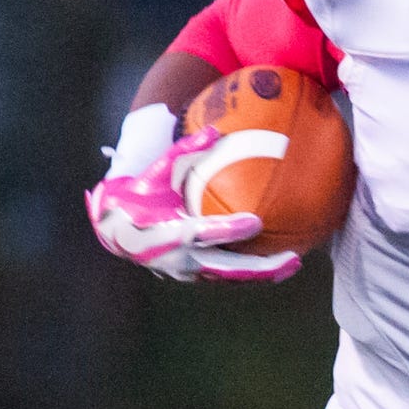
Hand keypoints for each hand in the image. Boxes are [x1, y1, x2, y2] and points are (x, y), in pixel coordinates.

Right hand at [83, 124, 299, 283]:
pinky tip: (276, 265)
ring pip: (230, 277)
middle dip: (261, 267)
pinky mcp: (192, 276)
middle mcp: (179, 258)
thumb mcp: (156, 171)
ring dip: (262, 274)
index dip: (228, 230)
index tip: (256, 222)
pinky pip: (226, 276)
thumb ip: (184, 151)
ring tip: (293, 264)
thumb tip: (215, 130)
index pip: (202, 232)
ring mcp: (186, 272)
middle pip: (226, 268)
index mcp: (168, 232)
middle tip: (292, 259)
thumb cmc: (138, 196)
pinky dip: (250, 272)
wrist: (115, 230)